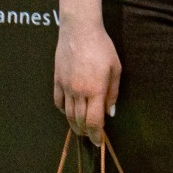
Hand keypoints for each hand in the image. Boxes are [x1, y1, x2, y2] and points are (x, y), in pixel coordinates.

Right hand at [53, 20, 120, 142]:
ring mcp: (65, 87)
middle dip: (86, 132)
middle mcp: (79, 92)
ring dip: (74, 125)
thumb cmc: (102, 47)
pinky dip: (63, 111)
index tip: (99, 142)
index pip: (94, 121)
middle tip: (91, 137)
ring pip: (68, 114)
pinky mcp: (57, 81)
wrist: (79, 31)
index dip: (96, 135)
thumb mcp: (115, 68)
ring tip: (81, 130)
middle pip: (79, 121)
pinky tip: (69, 112)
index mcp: (95, 90)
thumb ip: (113, 92)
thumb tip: (110, 113)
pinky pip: (58, 102)